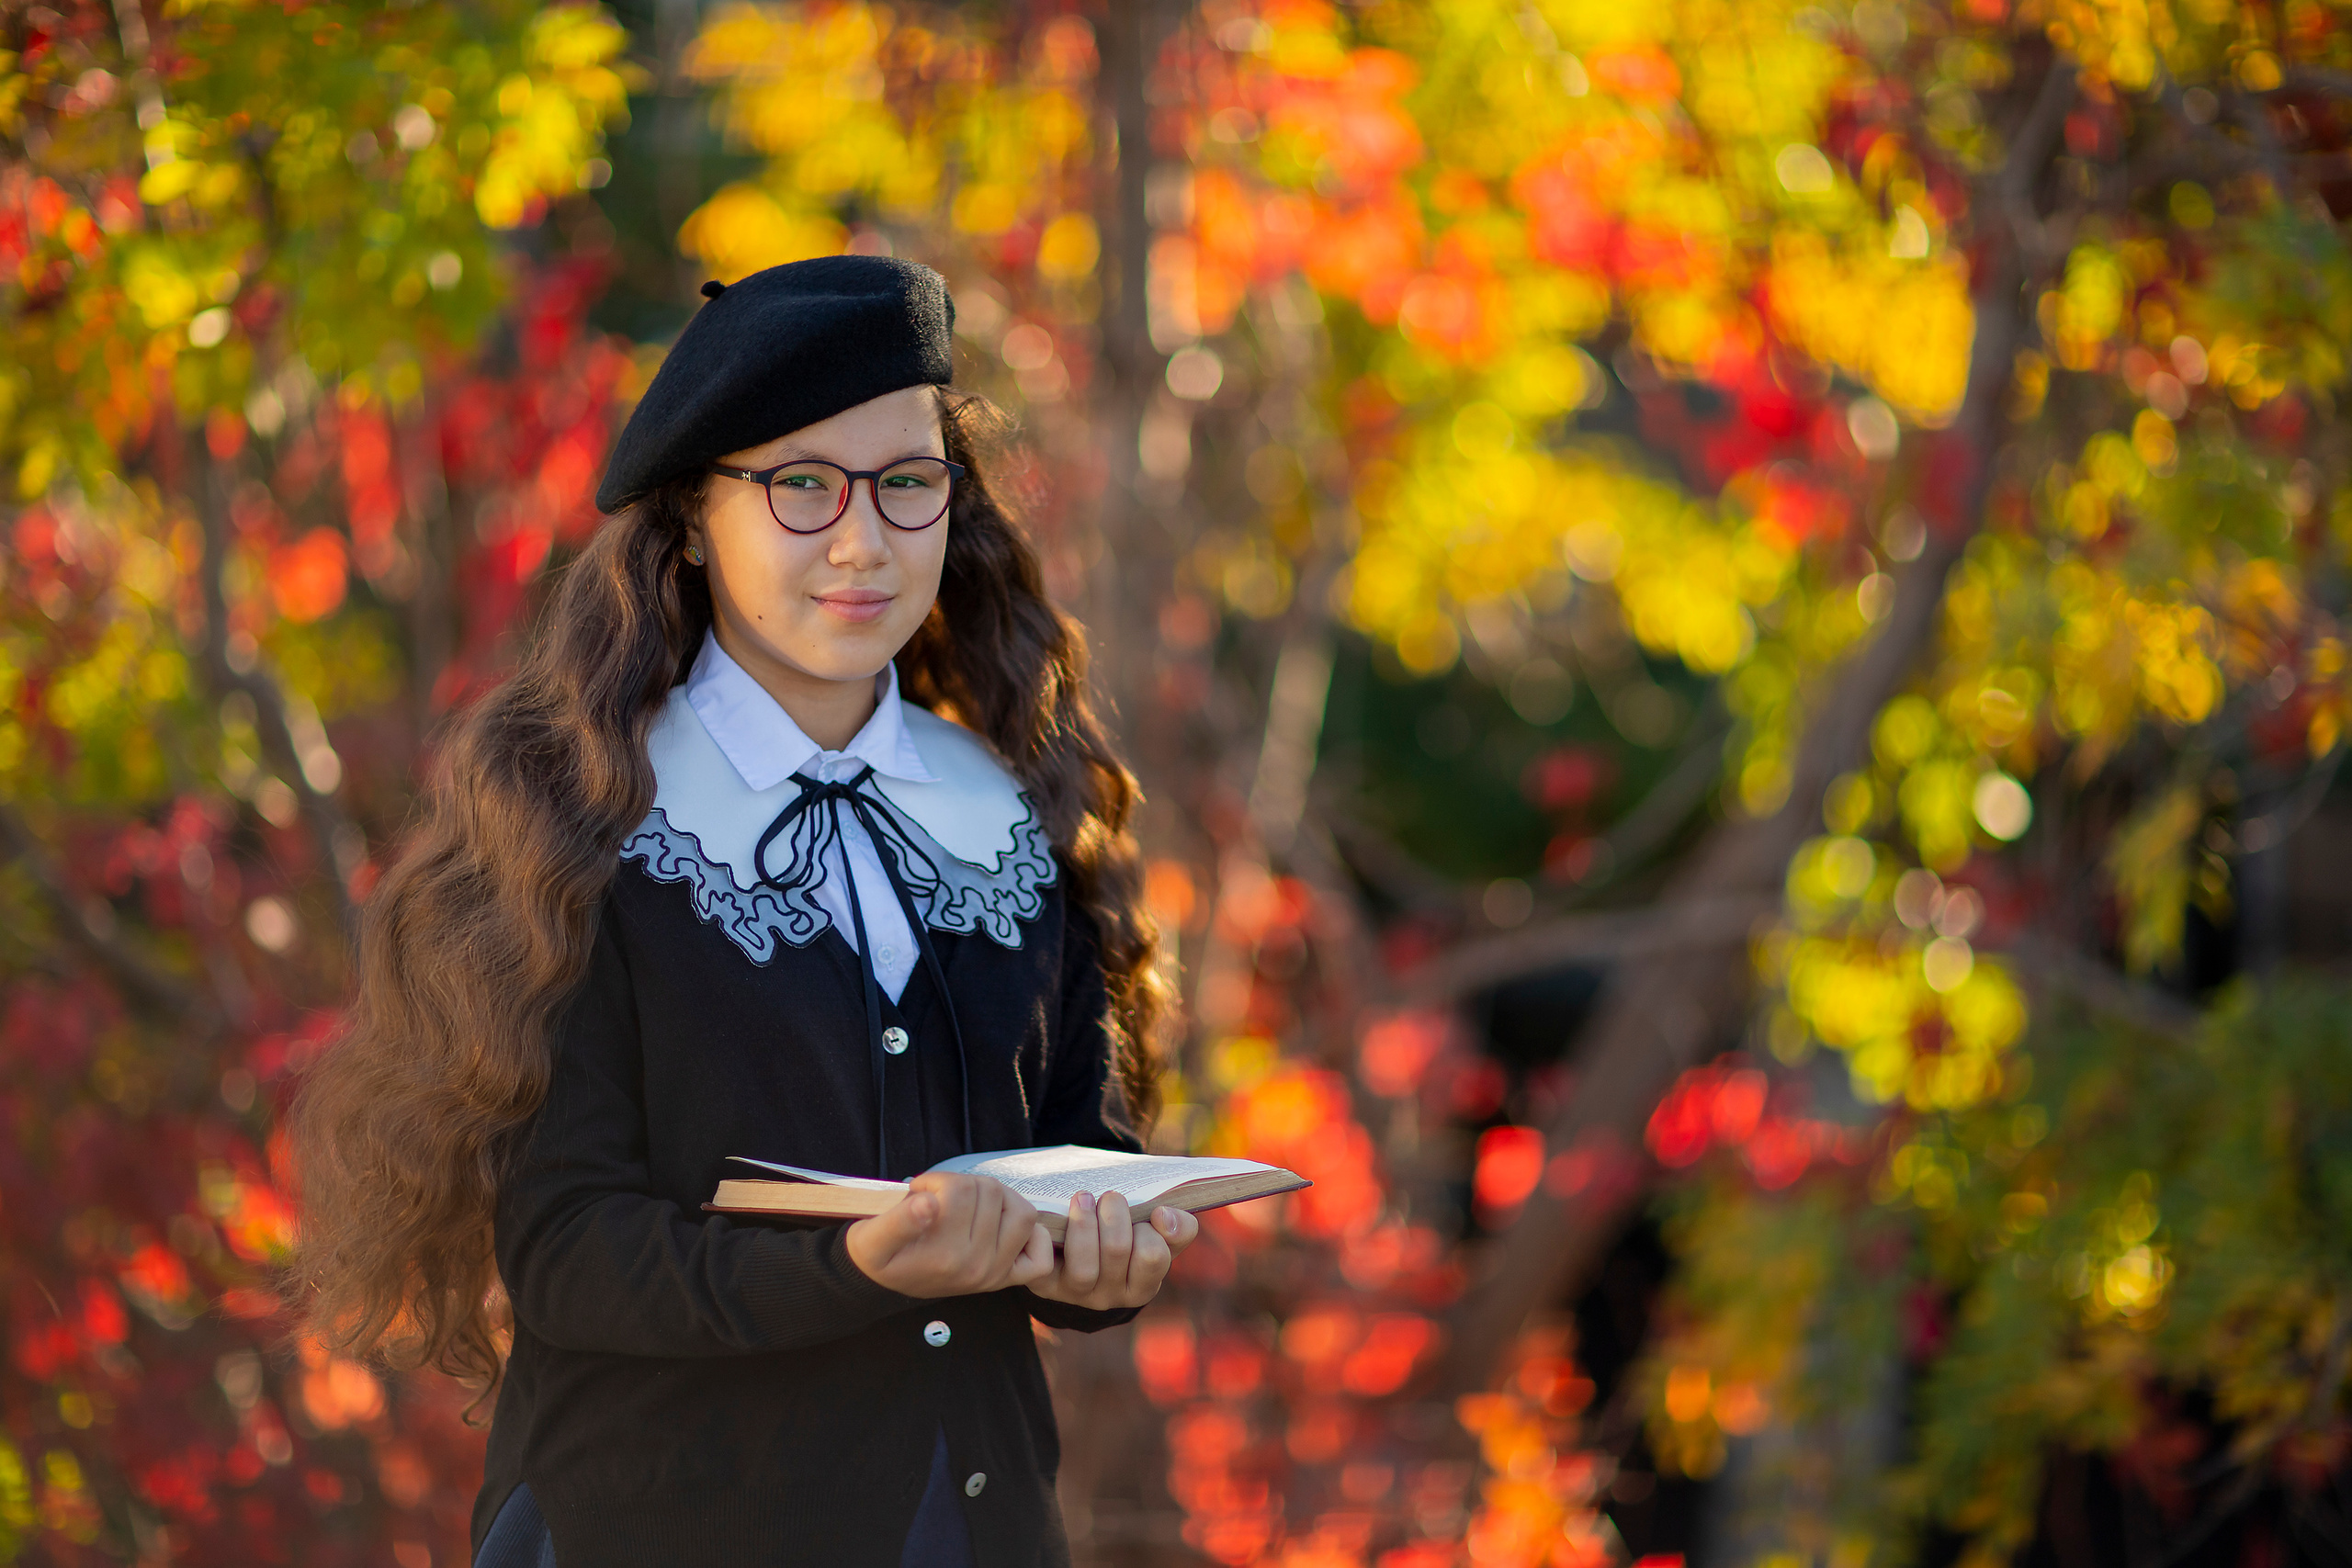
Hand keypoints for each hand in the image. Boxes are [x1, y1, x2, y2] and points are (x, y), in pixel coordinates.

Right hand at [844, 1173, 1054, 1297]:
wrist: (882, 1284)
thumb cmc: (877, 1253)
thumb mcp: (871, 1238)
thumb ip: (897, 1221)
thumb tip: (928, 1203)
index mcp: (944, 1255)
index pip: (959, 1189)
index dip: (935, 1181)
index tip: (918, 1192)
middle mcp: (975, 1267)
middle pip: (990, 1192)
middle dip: (963, 1184)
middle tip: (940, 1198)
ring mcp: (995, 1274)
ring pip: (1020, 1210)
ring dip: (997, 1199)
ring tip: (968, 1205)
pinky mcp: (1007, 1278)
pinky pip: (1040, 1251)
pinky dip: (1030, 1234)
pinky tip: (1000, 1226)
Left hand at [1024, 1191, 1198, 1311]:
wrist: (1074, 1251)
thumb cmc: (1126, 1236)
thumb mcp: (1157, 1233)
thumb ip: (1179, 1226)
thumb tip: (1164, 1216)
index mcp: (1142, 1287)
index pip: (1153, 1255)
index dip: (1152, 1227)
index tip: (1150, 1210)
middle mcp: (1110, 1297)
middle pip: (1117, 1250)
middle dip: (1115, 1213)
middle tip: (1111, 1196)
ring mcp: (1076, 1292)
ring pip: (1084, 1265)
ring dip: (1084, 1222)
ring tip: (1083, 1197)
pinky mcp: (1045, 1284)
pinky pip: (1043, 1267)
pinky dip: (1047, 1240)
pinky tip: (1054, 1219)